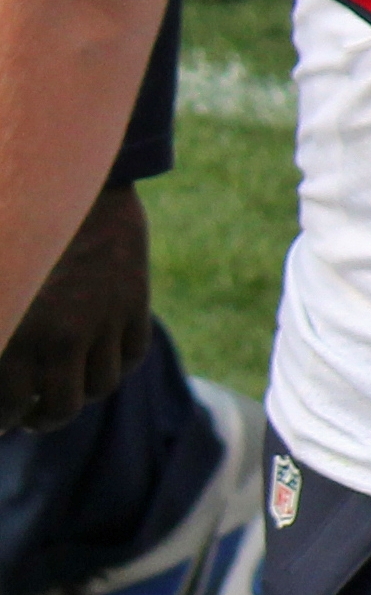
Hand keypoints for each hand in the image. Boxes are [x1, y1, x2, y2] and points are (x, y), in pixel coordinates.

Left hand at [0, 186, 150, 431]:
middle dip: (41, 418)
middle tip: (29, 411)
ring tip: (64, 383)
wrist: (63, 175)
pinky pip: (132, 353)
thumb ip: (1, 320)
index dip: (4, 419)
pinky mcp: (133, 299)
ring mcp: (101, 320)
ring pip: (100, 386)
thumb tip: (2, 358)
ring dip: (81, 390)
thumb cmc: (11, 229)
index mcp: (15, 335)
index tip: (5, 413)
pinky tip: (97, 354)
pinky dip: (116, 361)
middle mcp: (60, 337)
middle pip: (59, 410)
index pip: (8, 409)